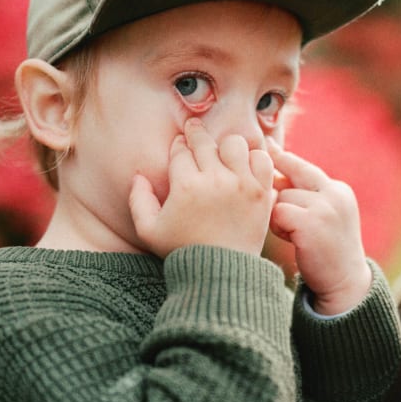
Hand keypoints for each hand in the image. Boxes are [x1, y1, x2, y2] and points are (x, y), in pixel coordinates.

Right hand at [129, 118, 274, 257]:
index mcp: (186, 186)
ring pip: (234, 143)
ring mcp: (241, 184)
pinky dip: (254, 158)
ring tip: (222, 153)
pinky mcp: (262, 192)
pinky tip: (244, 165)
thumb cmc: (183, 251)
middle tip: (194, 130)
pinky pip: (262, 159)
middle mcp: (215, 180)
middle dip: (196, 134)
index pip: (181, 150)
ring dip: (226, 146)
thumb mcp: (149, 231)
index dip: (179, 145)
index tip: (180, 145)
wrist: (221, 271)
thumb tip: (138, 175)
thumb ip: (138, 200)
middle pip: (205, 142)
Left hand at [268, 139, 371, 315]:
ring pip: (281, 198)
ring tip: (294, 235)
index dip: (283, 159)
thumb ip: (305, 196)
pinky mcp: (312, 223)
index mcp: (338, 190)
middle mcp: (334, 194)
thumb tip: (271, 173)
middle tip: (274, 204)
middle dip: (277, 192)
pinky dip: (278, 227)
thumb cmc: (327, 251)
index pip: (303, 167)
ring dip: (279, 217)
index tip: (267, 147)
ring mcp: (325, 207)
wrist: (345, 283)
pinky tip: (291, 240)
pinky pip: (279, 213)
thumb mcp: (324, 216)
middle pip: (289, 178)